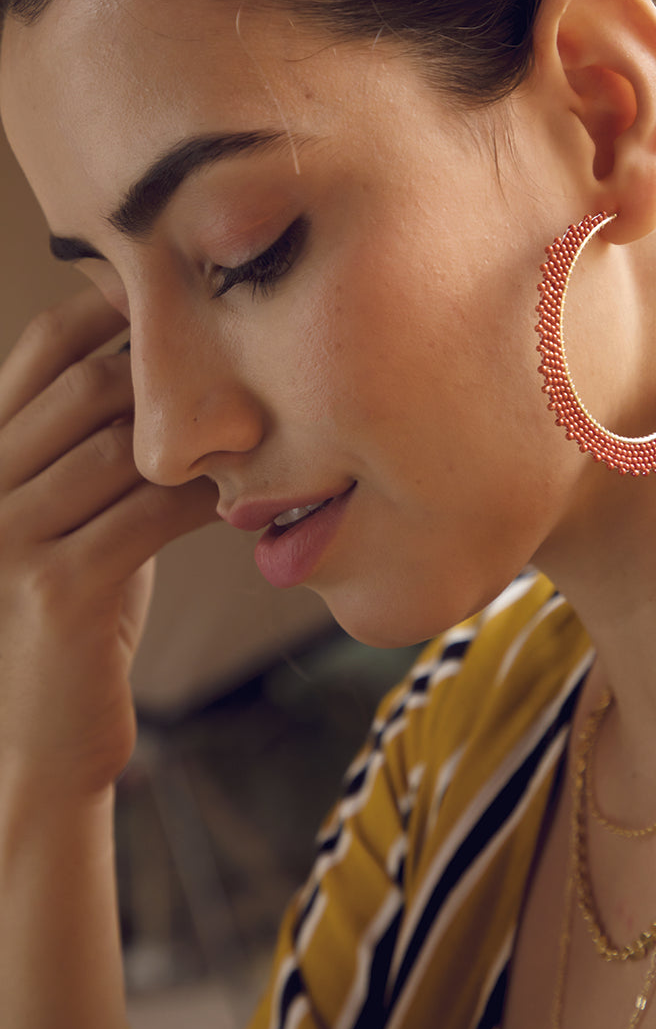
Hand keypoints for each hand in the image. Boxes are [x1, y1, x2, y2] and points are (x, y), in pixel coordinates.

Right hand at [0, 287, 217, 802]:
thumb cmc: (77, 609)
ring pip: (122, 447)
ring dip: (198, 439)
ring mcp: (8, 537)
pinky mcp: (55, 591)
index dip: (111, 305)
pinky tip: (239, 503)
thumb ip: (99, 441)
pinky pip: (148, 516)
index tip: (184, 289)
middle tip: (246, 365)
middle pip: (88, 385)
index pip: (41, 346)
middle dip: (171, 370)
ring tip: (257, 433)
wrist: (37, 738)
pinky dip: (203, 501)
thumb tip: (178, 362)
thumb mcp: (74, 509)